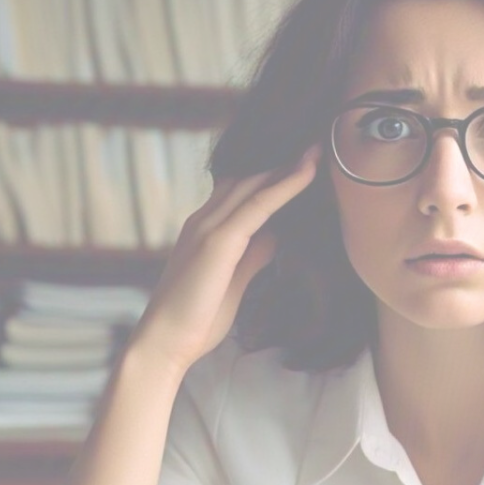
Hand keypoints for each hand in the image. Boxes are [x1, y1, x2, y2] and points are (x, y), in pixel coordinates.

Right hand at [128, 144, 320, 374]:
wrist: (164, 342)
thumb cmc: (197, 319)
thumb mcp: (234, 280)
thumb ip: (253, 255)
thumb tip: (277, 235)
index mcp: (204, 228)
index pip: (240, 189)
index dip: (269, 173)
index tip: (300, 159)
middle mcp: (204, 219)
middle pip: (248, 177)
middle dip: (281, 160)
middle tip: (315, 142)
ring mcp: (210, 226)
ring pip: (255, 183)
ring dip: (288, 163)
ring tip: (319, 145)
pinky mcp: (220, 240)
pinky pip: (260, 204)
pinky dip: (287, 184)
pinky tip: (309, 170)